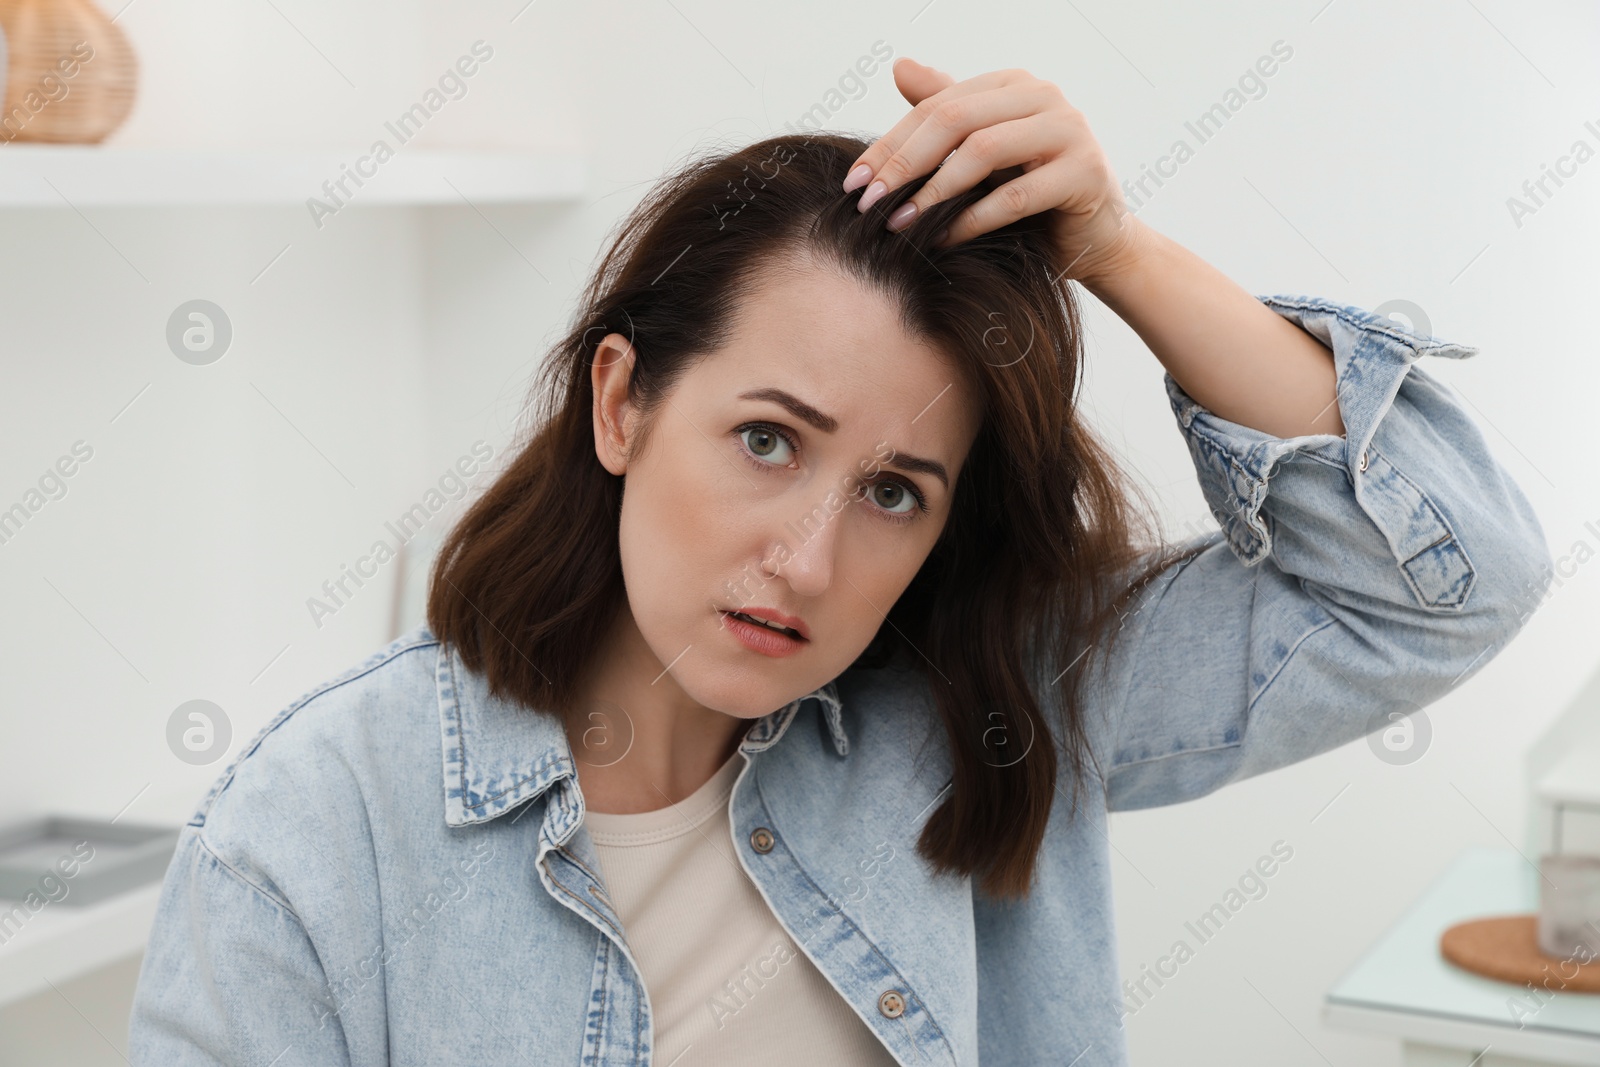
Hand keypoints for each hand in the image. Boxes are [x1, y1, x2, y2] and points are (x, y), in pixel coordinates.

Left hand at [842, 58, 1148, 286]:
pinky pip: (1015, 196)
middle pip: (955, 120)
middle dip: (903, 164)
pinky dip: (972, 220)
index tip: (852, 182)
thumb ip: (945, 113)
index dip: (889, 144)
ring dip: (933, 192)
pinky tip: (944, 240)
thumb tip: (898, 65)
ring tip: (899, 223)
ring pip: (983, 151)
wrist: (1093, 240)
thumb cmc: (1031, 198)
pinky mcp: (1085, 173)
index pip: (935, 106)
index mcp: (1012, 84)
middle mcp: (1043, 96)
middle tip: (867, 202)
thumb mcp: (983, 154)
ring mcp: (1069, 130)